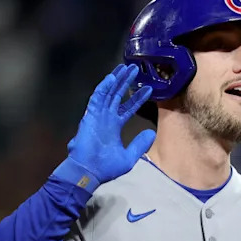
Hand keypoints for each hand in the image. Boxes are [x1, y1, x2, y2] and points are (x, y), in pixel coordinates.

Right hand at [55, 64, 154, 188]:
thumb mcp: (129, 157)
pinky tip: (111, 77)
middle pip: (118, 95)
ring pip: (108, 92)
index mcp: (115, 126)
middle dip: (126, 82)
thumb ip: (139, 144)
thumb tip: (151, 133)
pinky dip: (103, 87)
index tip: (148, 89)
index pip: (128, 108)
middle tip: (134, 69)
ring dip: (116, 80)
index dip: (138, 99)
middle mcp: (106, 118)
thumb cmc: (106, 167)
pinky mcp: (90, 115)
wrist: (89, 172)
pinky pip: (97, 98)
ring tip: (125, 68)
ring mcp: (98, 115)